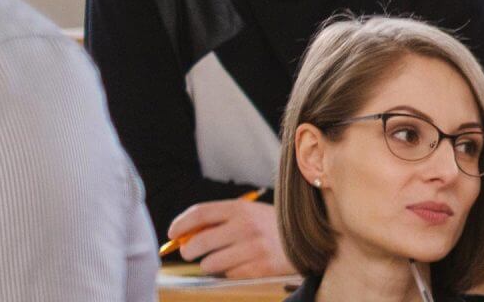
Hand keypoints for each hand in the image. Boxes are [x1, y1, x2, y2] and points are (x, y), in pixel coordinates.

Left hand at [169, 198, 293, 278]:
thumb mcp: (250, 213)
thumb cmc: (273, 226)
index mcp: (241, 208)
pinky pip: (229, 275)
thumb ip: (220, 220)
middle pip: (199, 242)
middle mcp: (246, 226)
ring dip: (210, 264)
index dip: (180, 224)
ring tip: (222, 259)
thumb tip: (184, 235)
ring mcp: (254, 248)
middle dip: (188, 250)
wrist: (311, 238)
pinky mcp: (261, 267)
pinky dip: (230, 272)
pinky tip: (242, 265)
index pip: (200, 214)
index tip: (172, 233)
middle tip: (190, 252)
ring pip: (210, 263)